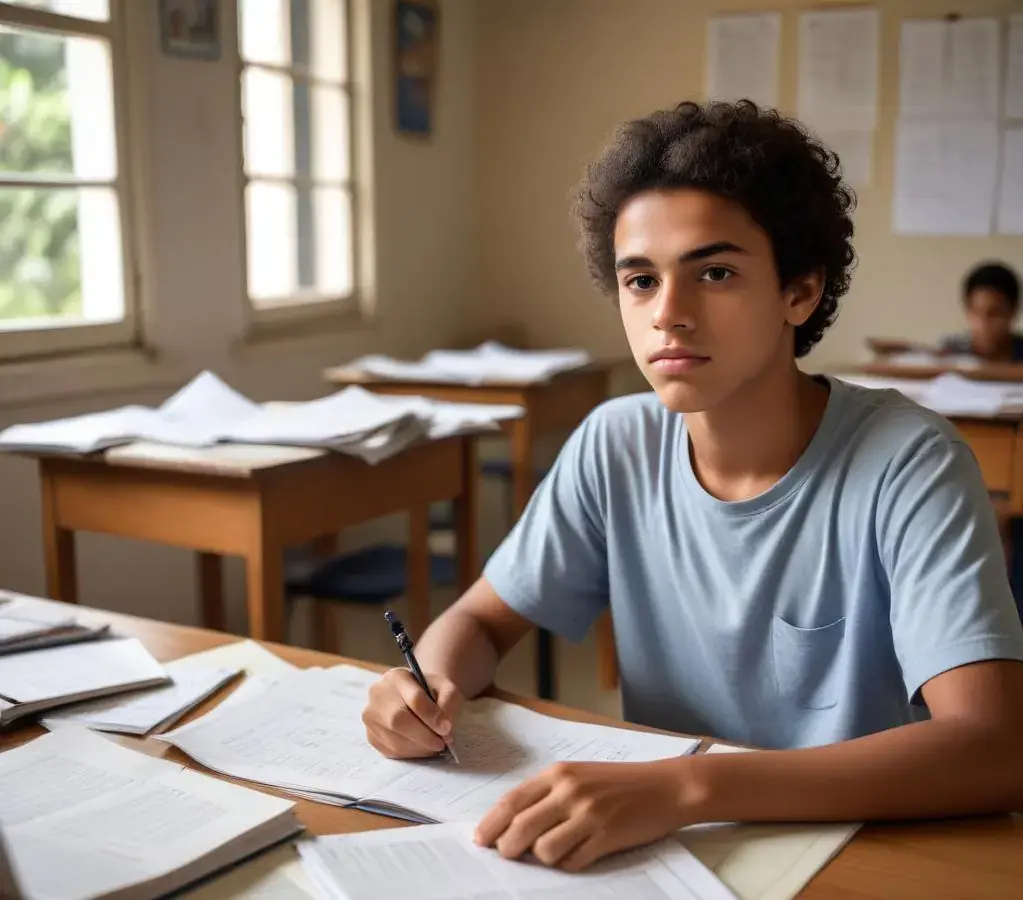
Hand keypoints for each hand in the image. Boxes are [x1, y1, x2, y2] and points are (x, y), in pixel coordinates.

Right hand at [362, 668, 462, 758]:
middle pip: (397, 720)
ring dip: (419, 747)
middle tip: (441, 743)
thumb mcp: (447, 689)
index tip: (446, 729)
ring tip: (433, 746)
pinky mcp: (371, 735)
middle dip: (423, 736)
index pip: (414, 699)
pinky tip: (420, 747)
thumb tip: (443, 727)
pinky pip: (390, 750)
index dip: (431, 717)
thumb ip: (449, 702)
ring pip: (394, 738)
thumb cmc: (432, 694)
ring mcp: (371, 715)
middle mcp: (378, 693)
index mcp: (397, 677)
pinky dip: (409, 753)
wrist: (416, 698)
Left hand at [474, 758, 689, 870]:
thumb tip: (512, 824)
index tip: (480, 839)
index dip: (491, 823)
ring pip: (543, 851)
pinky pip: (572, 862)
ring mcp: (588, 815)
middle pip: (520, 828)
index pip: (512, 801)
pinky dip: (567, 864)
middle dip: (506, 848)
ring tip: (551, 853)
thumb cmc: (618, 782)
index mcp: (558, 773)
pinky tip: (575, 855)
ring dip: (541, 859)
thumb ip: (546, 794)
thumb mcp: (578, 776)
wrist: (665, 786)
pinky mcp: (606, 837)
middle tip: (505, 856)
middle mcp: (569, 791)